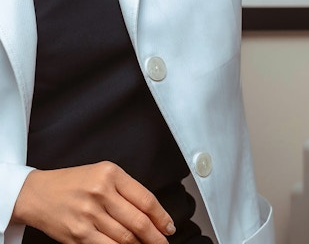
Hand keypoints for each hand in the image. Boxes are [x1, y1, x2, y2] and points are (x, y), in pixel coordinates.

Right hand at [12, 163, 175, 242]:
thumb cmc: (73, 182)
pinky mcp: (77, 234)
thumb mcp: (103, 173)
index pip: (146, 199)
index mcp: (112, 174)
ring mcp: (88, 215)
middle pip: (138, 221)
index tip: (169, 226)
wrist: (37, 193)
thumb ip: (126, 189)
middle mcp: (101, 193)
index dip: (161, 216)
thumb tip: (150, 212)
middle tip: (164, 242)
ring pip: (124, 237)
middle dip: (155, 236)